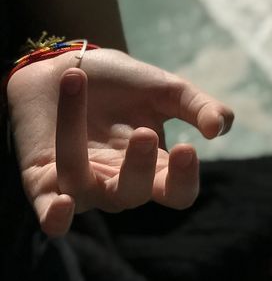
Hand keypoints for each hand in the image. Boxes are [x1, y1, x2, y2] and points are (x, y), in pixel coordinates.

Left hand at [6, 48, 233, 236]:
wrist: (62, 63)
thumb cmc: (120, 83)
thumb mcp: (168, 90)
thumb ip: (199, 107)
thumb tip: (220, 129)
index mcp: (153, 168)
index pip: (177, 193)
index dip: (184, 180)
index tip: (187, 148)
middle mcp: (118, 183)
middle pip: (135, 196)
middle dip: (139, 168)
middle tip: (143, 131)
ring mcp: (81, 186)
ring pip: (86, 188)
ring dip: (77, 140)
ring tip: (78, 82)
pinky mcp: (42, 183)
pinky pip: (49, 211)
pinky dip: (57, 217)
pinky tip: (64, 204)